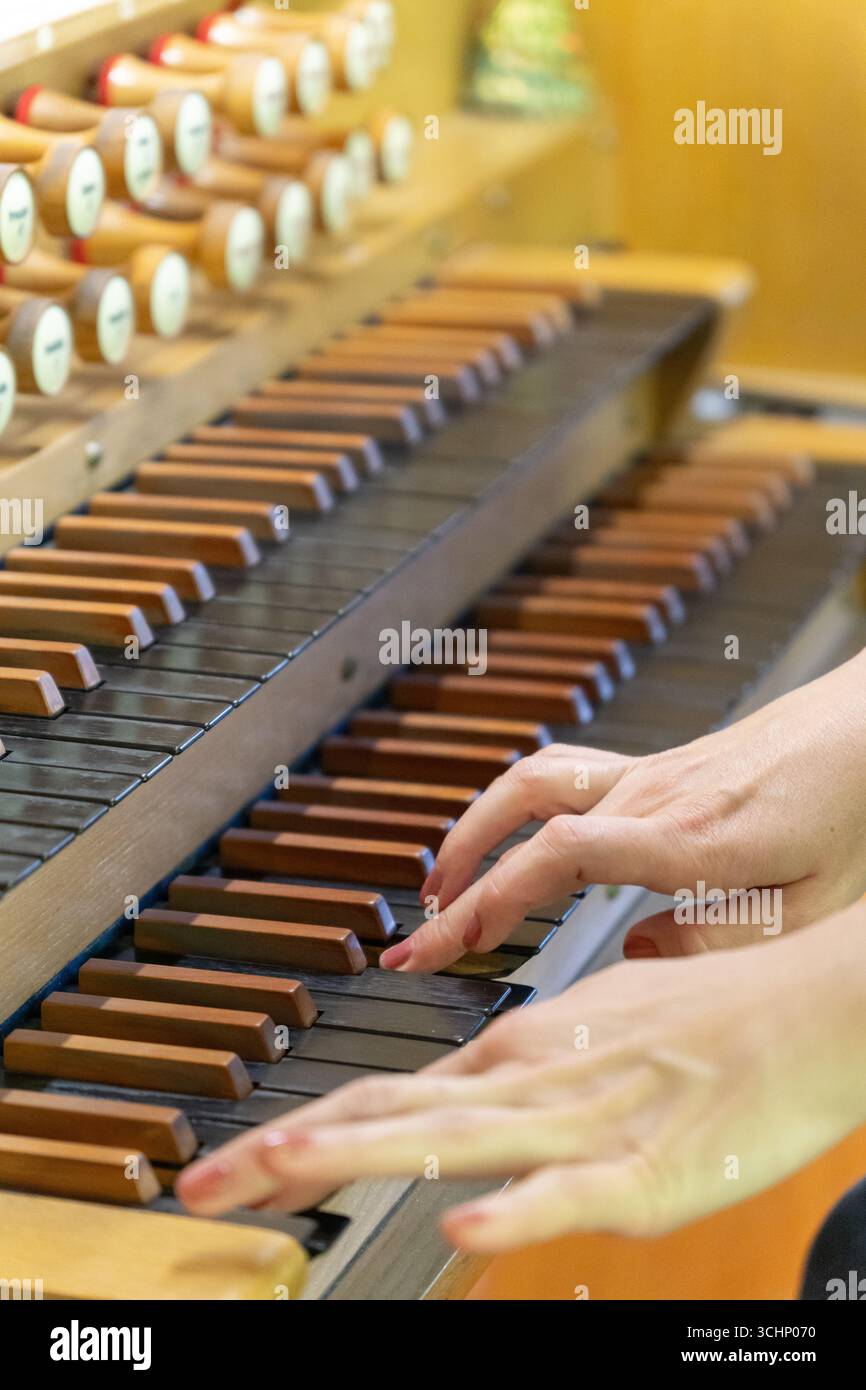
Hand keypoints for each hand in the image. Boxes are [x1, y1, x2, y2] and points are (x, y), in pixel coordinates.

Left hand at [177, 901, 865, 1250]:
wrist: (802, 1009)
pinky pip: (572, 1191)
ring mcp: (583, 1124)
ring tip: (289, 1165)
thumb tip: (451, 1117)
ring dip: (368, 1150)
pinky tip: (467, 1225)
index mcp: (514, 1055)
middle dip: (292, 1148)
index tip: (234, 1160)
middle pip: (391, 1112)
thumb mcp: (586, 1042)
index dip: (301, 1127)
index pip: (383, 1090)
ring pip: (459, 1139)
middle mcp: (530, 1081)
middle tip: (204, 1181)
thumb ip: (514, 1087)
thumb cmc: (700, 1026)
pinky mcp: (646, 1171)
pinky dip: (518, 1206)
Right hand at [378, 651, 865, 972]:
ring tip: (438, 888)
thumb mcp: (811, 908)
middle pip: (522, 825)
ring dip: (471, 832)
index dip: (490, 897)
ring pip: (527, 786)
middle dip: (456, 884)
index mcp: (686, 837)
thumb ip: (724, 946)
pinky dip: (510, 806)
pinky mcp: (649, 769)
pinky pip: (557, 775)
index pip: (557, 856)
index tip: (441, 942)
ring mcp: (644, 776)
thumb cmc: (849, 813)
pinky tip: (505, 838)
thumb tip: (637, 957)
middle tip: (413, 939)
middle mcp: (649, 797)